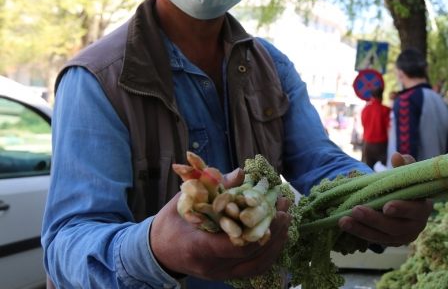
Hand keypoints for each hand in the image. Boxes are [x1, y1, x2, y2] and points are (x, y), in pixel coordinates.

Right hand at [150, 168, 291, 279]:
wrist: (158, 251)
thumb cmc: (172, 223)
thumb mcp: (186, 201)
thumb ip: (213, 188)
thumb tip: (240, 172)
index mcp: (198, 247)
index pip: (234, 245)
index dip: (257, 229)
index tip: (272, 209)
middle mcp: (212, 266)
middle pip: (252, 255)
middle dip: (274, 231)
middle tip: (285, 207)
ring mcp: (221, 274)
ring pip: (258, 264)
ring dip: (277, 242)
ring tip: (286, 218)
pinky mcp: (228, 275)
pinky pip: (256, 268)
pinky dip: (270, 252)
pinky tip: (279, 234)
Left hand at [337, 153, 432, 246]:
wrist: (405, 203)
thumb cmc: (407, 186)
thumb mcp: (407, 175)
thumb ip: (404, 165)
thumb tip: (396, 156)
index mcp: (423, 209)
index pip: (415, 211)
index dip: (402, 209)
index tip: (386, 206)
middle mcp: (415, 227)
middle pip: (395, 227)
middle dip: (374, 219)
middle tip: (356, 210)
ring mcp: (401, 237)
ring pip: (381, 236)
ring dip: (361, 228)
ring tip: (343, 220)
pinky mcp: (389, 242)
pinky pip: (373, 239)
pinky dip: (358, 232)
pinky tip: (344, 224)